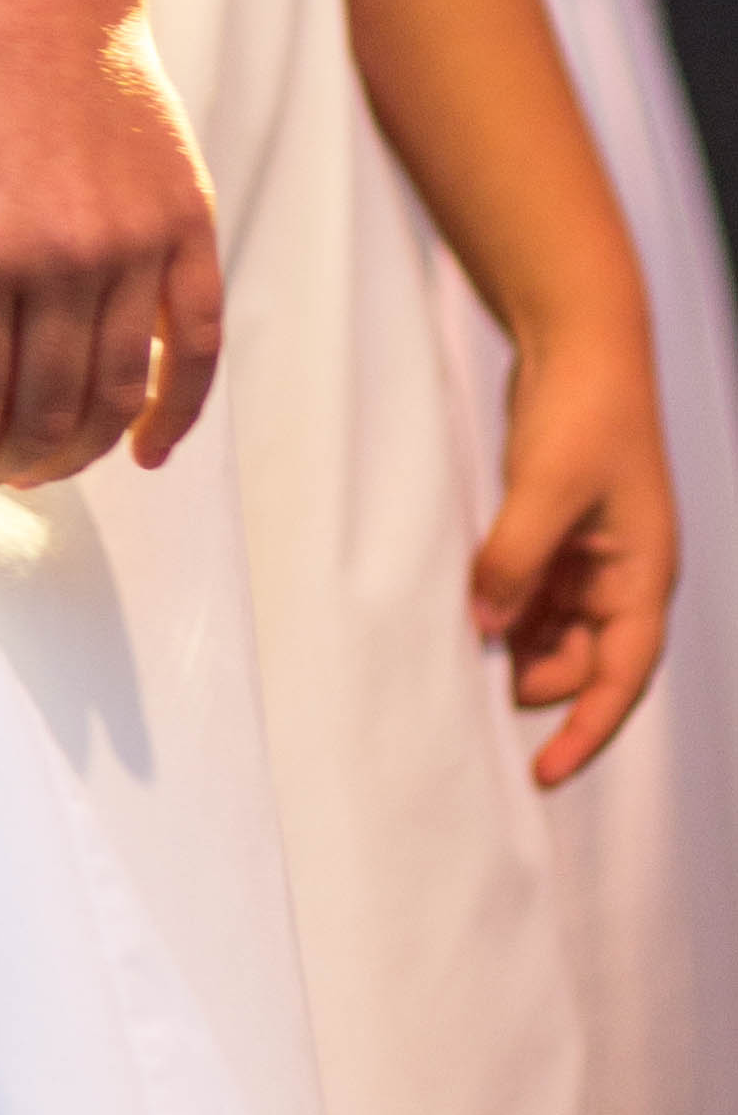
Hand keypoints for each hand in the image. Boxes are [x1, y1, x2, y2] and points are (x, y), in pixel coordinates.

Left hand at [0, 0, 223, 498]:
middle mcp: (56, 262)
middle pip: (47, 418)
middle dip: (7, 466)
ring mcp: (131, 248)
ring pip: (120, 398)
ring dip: (80, 452)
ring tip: (44, 461)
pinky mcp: (185, 227)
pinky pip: (197, 347)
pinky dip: (178, 415)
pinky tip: (148, 452)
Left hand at [475, 297, 675, 783]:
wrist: (580, 342)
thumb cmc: (582, 412)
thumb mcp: (546, 491)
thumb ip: (515, 561)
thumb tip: (488, 629)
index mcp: (645, 575)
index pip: (621, 676)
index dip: (587, 729)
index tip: (545, 772)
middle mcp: (626, 574)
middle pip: (587, 660)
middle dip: (541, 684)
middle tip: (480, 696)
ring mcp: (593, 553)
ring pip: (557, 628)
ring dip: (520, 648)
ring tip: (470, 659)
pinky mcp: (559, 530)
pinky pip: (536, 591)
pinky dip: (508, 609)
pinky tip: (472, 618)